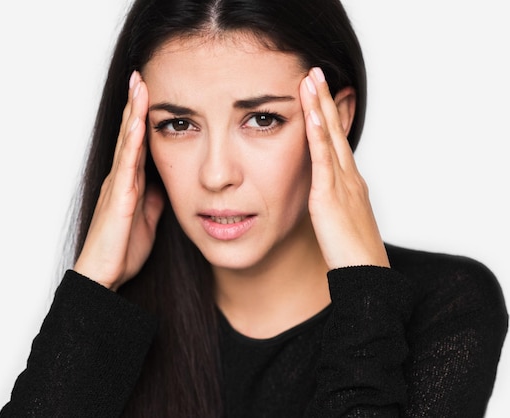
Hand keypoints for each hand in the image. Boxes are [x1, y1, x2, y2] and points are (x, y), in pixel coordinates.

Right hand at [74, 71, 164, 289]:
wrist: (103, 277)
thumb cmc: (121, 250)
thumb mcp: (146, 220)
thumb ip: (152, 200)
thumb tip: (162, 184)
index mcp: (128, 183)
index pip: (137, 143)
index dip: (142, 117)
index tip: (148, 92)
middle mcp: (120, 179)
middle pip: (129, 135)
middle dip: (135, 105)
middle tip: (140, 76)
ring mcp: (117, 187)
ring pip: (127, 143)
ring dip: (133, 114)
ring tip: (138, 87)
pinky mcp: (118, 200)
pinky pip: (126, 166)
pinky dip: (132, 143)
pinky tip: (137, 124)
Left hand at [300, 67, 388, 269]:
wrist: (365, 276)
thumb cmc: (353, 253)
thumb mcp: (341, 221)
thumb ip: (333, 203)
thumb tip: (322, 196)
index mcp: (349, 183)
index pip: (336, 141)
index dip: (327, 116)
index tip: (318, 93)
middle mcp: (348, 177)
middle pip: (335, 131)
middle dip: (325, 100)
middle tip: (315, 72)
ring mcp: (341, 184)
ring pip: (330, 138)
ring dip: (320, 108)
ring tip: (311, 80)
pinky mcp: (331, 197)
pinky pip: (324, 161)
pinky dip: (318, 137)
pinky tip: (311, 117)